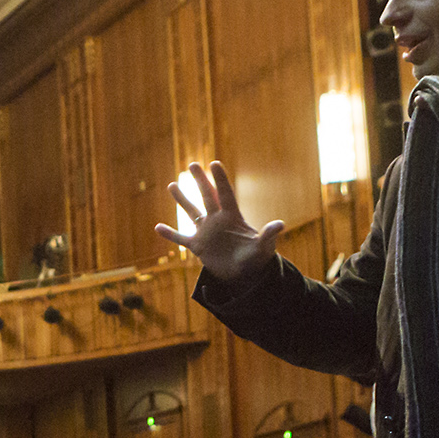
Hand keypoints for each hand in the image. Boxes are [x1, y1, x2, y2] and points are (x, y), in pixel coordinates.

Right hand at [154, 161, 282, 287]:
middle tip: (192, 164)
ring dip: (182, 200)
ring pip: (191, 212)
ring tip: (172, 185)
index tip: (214, 163)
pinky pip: (181, 238)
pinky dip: (170, 234)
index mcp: (232, 217)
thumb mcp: (263, 246)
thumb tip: (280, 224)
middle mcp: (217, 221)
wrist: (245, 274)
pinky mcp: (198, 246)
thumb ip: (268, 235)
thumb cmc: (257, 258)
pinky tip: (157, 227)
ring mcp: (206, 232)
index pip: (225, 194)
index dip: (220, 179)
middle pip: (207, 197)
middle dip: (200, 181)